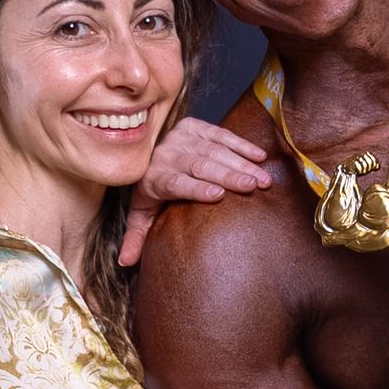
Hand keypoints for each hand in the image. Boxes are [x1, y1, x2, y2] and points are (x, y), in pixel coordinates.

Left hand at [118, 119, 272, 264]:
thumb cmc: (149, 190)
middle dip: (228, 175)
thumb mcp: (140, 214)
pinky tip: (260, 157)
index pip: (175, 182)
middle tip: (251, 186)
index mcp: (154, 177)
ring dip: (241, 163)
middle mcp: (167, 154)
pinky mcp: (195, 126)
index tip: (218, 194)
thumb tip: (125, 262)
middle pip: (200, 165)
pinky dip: (242, 145)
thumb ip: (135, 237)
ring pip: (214, 150)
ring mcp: (182, 137)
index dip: (196, 188)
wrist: (145, 153)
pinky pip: (221, 134)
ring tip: (262, 179)